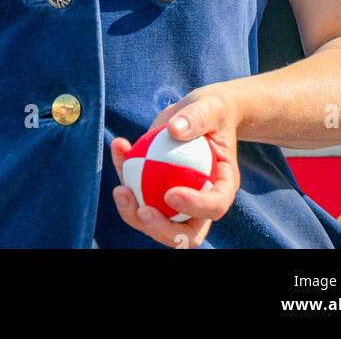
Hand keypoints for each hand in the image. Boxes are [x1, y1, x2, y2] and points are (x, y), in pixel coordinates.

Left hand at [111, 89, 240, 248]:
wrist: (199, 112)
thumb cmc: (211, 110)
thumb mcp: (209, 106)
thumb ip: (195, 117)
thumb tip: (175, 130)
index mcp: (222, 186)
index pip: (214, 207)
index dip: (194, 207)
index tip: (170, 194)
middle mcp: (202, 202)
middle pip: (186, 233)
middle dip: (162, 230)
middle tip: (142, 210)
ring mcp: (178, 202)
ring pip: (157, 223)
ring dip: (134, 214)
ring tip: (120, 190)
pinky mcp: (156, 191)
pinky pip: (138, 192)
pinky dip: (124, 175)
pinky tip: (118, 146)